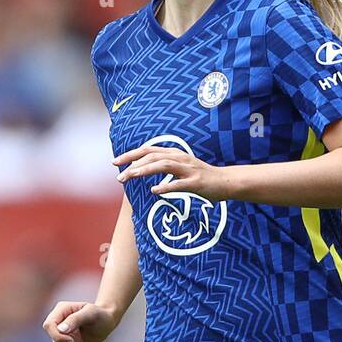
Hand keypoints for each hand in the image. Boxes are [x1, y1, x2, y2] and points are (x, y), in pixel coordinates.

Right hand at [42, 301, 118, 341]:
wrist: (107, 322)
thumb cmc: (100, 315)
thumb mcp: (91, 314)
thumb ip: (75, 320)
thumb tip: (60, 329)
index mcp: (61, 310)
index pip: (48, 325)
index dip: (57, 336)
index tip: (72, 340)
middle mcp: (58, 322)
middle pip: (54, 339)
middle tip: (81, 339)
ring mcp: (60, 334)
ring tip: (84, 339)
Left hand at [114, 145, 231, 200]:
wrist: (226, 181)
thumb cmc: (201, 177)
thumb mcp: (181, 167)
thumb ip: (164, 166)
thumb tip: (143, 168)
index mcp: (174, 154)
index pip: (148, 150)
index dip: (130, 155)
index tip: (115, 162)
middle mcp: (180, 158)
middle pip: (152, 156)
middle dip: (133, 165)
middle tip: (119, 177)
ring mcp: (188, 170)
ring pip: (163, 166)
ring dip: (144, 171)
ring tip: (130, 178)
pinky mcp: (196, 182)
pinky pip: (179, 184)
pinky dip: (166, 186)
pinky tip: (155, 191)